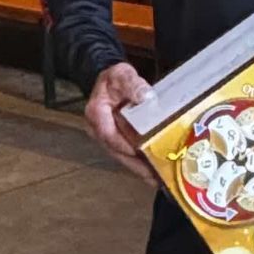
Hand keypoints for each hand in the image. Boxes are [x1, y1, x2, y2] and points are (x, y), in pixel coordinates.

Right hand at [85, 61, 155, 181]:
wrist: (109, 82)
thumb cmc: (114, 79)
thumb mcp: (122, 74)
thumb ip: (133, 84)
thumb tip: (145, 97)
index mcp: (96, 112)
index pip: (108, 133)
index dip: (123, 144)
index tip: (138, 152)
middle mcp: (98, 129)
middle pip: (116, 151)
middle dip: (134, 165)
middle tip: (152, 176)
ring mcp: (106, 137)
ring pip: (121, 156)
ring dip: (138, 168)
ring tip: (157, 179)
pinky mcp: (115, 142)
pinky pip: (127, 154)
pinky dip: (139, 163)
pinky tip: (154, 171)